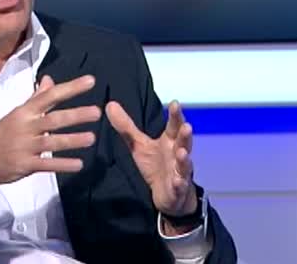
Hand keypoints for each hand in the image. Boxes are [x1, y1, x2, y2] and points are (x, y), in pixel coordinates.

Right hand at [0, 75, 100, 206]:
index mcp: (24, 111)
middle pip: (53, 118)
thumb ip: (36, 98)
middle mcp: (25, 126)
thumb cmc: (1, 135)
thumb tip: (49, 80)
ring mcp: (24, 146)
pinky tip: (78, 164)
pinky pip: (46, 164)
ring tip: (92, 138)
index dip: (70, 88)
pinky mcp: (24, 165)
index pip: (50, 96)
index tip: (90, 82)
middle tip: (96, 112)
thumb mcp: (16, 114)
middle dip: (75, 115)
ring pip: (52, 141)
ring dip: (73, 140)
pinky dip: (63, 164)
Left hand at [106, 100, 196, 223]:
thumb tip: (109, 104)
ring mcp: (179, 172)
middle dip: (185, 135)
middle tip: (187, 126)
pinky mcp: (178, 189)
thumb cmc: (156, 165)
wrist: (168, 193)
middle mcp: (177, 154)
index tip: (176, 103)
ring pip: (184, 164)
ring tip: (183, 152)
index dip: (175, 115)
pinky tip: (178, 181)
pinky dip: (179, 184)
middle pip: (183, 143)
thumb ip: (126, 127)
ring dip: (185, 159)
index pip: (173, 126)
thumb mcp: (139, 145)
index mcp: (169, 141)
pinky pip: (179, 186)